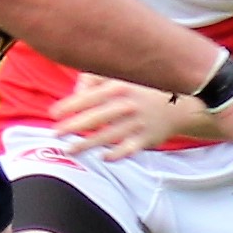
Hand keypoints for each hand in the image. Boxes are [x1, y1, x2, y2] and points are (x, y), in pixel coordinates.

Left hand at [52, 71, 193, 157]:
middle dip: (73, 126)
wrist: (179, 104)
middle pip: (96, 118)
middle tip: (55, 133)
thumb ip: (94, 78)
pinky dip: (115, 154)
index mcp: (120, 87)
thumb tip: (74, 92)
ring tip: (70, 149)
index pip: (89, 97)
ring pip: (108, 136)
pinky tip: (102, 157)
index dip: (69, 106)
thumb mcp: (120, 75)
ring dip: (87, 144)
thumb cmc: (141, 89)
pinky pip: (128, 149)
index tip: (53, 113)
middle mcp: (128, 105)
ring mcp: (138, 123)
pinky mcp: (146, 139)